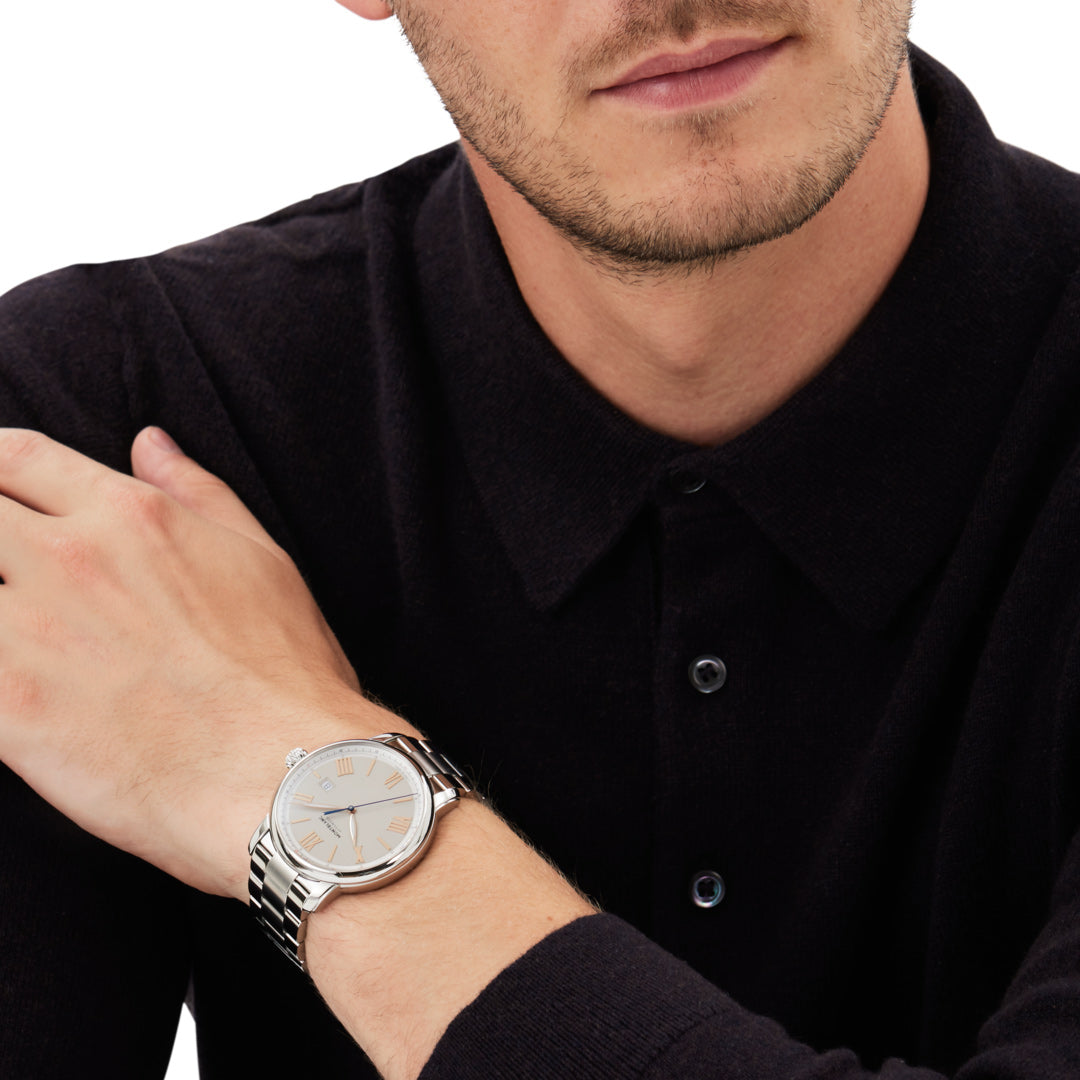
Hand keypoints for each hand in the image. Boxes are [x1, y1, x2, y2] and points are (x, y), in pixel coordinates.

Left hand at [0, 427, 394, 899]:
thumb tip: (149, 444)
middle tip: (1, 571)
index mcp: (132, 515)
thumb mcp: (261, 558)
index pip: (16, 457)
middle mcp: (71, 557)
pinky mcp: (6, 705)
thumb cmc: (286, 673)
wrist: (282, 775)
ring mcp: (30, 630)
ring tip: (11, 632)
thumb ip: (198, 492)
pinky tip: (4, 687)